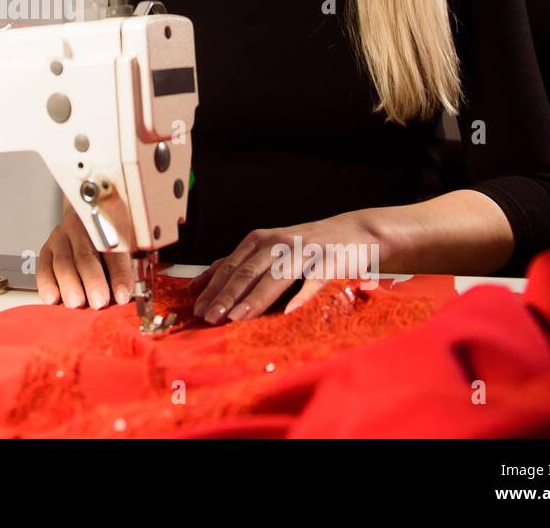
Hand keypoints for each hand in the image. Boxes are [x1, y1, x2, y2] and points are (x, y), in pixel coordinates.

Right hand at [36, 202, 132, 308]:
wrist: (86, 224)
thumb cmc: (110, 242)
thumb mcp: (127, 246)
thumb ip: (130, 266)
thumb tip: (129, 294)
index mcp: (105, 225)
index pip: (114, 250)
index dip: (119, 274)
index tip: (123, 295)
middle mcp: (80, 228)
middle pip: (85, 256)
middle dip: (92, 281)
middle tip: (99, 302)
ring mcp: (60, 238)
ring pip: (62, 263)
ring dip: (69, 286)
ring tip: (76, 303)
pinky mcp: (46, 250)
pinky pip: (43, 268)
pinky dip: (47, 285)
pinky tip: (53, 299)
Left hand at [189, 212, 379, 324]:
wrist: (352, 231)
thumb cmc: (303, 246)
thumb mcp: (267, 248)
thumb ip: (237, 264)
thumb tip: (198, 285)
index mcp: (258, 240)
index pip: (229, 266)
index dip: (212, 288)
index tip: (196, 310)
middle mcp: (277, 243)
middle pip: (246, 272)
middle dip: (226, 296)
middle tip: (210, 318)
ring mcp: (303, 252)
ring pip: (274, 277)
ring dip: (254, 298)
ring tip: (238, 318)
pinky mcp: (329, 262)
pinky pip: (313, 281)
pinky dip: (301, 296)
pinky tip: (290, 311)